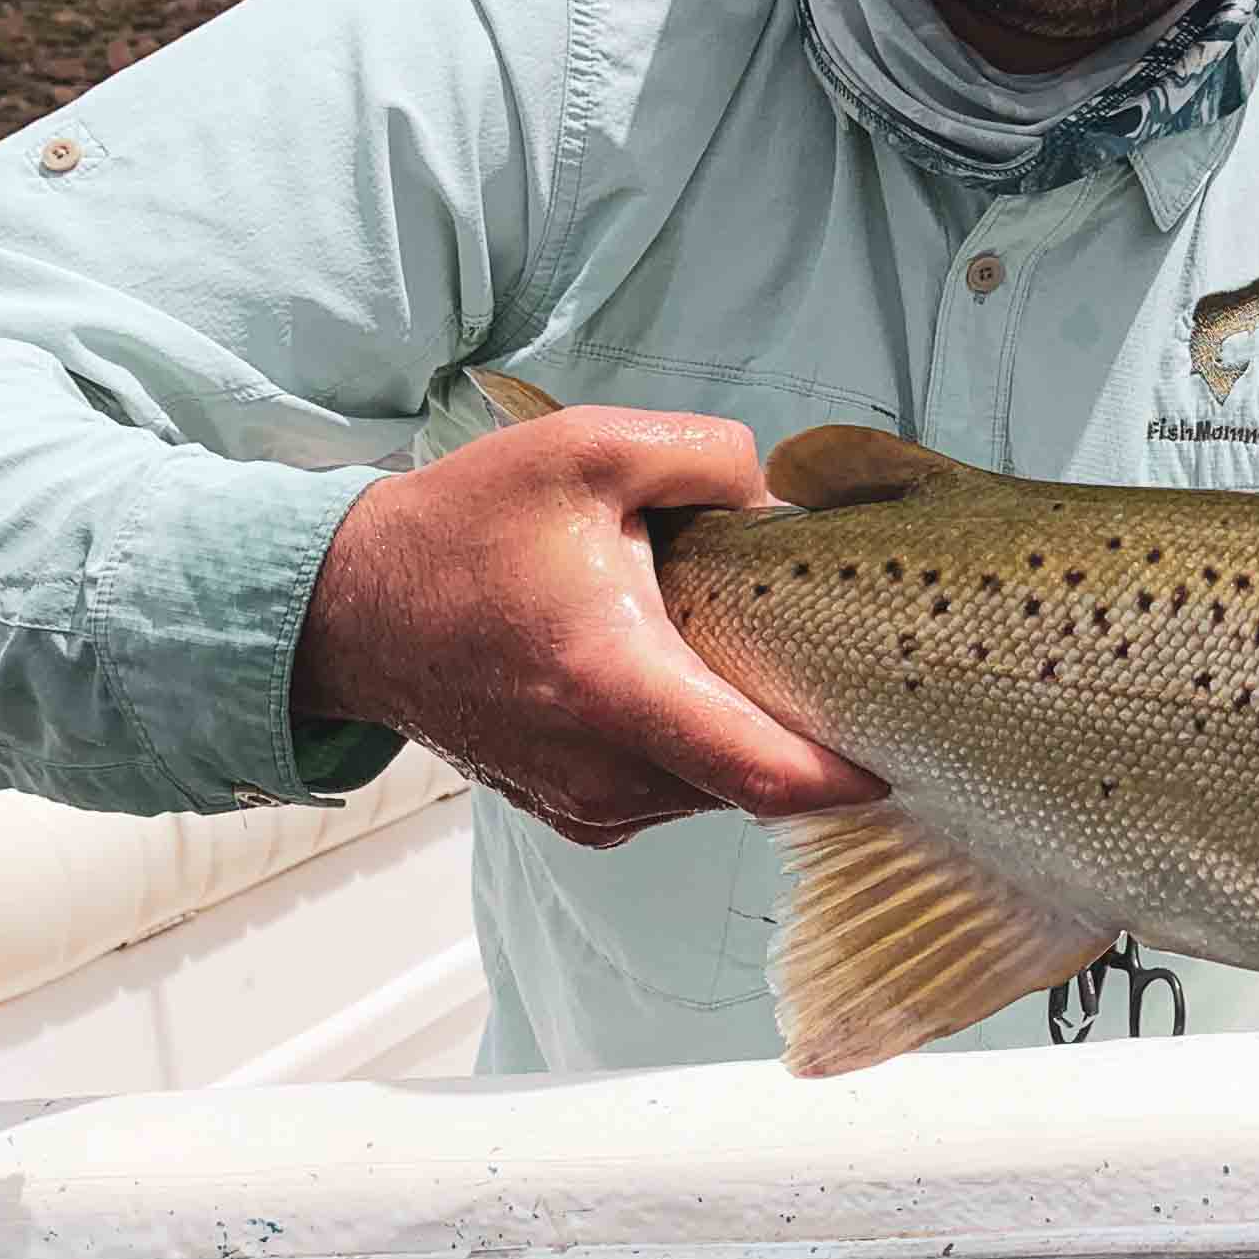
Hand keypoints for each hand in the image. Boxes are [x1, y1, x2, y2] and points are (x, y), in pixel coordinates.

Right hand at [295, 399, 884, 846]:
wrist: (351, 608)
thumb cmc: (464, 528)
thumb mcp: (590, 448)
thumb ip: (707, 455)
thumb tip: (782, 501)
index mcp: (617, 686)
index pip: (764, 772)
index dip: (848, 777)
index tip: (907, 752)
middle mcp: (603, 769)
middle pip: (754, 781)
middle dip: (809, 735)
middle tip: (853, 669)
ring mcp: (583, 803)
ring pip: (715, 789)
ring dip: (749, 737)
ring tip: (762, 660)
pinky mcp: (568, 811)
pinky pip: (671, 792)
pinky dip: (702, 751)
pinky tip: (700, 684)